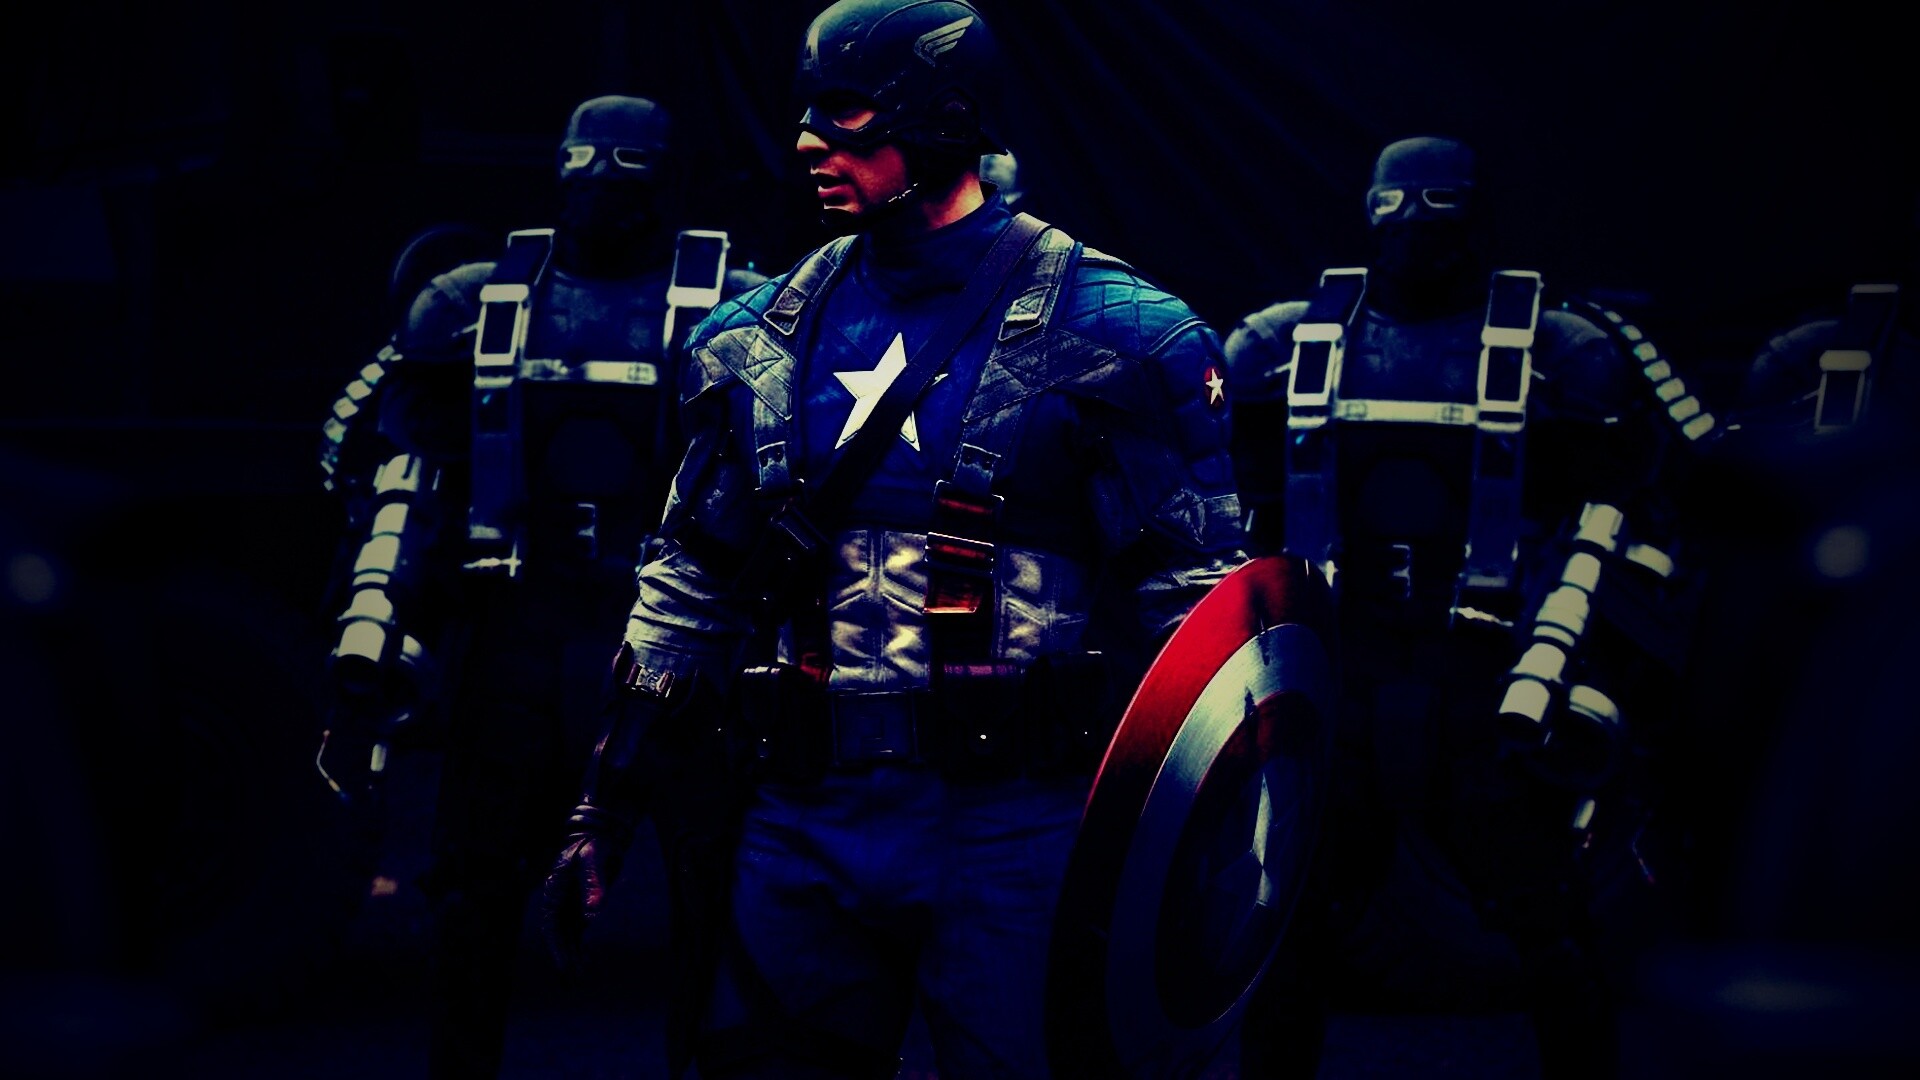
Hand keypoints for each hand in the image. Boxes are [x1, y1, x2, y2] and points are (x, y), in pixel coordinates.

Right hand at [540, 805, 629, 971]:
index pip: (552, 925)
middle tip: (570, 983)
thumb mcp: (594, 859)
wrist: (600, 834)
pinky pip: (577, 933)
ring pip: (567, 938)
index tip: (564, 966)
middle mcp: (558, 902)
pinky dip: (579, 949)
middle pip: (558, 936)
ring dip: (570, 958)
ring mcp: (568, 906)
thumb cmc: (594, 844)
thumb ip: (594, 884)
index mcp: (555, 891)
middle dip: (563, 959)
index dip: (557, 948)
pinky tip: (583, 965)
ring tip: (575, 982)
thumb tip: (594, 912)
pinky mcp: (580, 907)